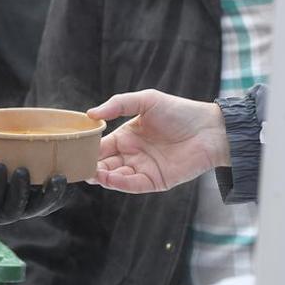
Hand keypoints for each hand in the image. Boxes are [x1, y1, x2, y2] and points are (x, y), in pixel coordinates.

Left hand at [0, 141, 67, 227]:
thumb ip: (7, 144)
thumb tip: (32, 122)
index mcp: (10, 196)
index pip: (40, 201)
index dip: (57, 194)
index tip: (72, 176)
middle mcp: (1, 209)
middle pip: (33, 209)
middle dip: (49, 196)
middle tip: (60, 177)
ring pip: (12, 210)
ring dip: (21, 191)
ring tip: (24, 169)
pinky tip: (0, 169)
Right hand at [88, 91, 228, 194]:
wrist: (210, 129)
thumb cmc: (179, 111)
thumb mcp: (146, 100)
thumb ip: (118, 104)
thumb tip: (90, 114)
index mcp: (127, 136)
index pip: (101, 146)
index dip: (88, 149)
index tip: (73, 150)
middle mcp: (132, 154)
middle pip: (105, 164)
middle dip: (91, 166)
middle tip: (77, 167)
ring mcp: (143, 169)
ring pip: (115, 176)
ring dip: (102, 176)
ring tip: (91, 173)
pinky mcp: (155, 181)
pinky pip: (133, 184)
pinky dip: (119, 183)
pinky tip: (109, 178)